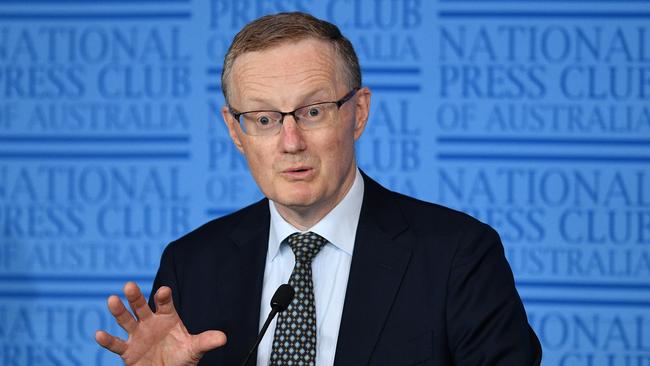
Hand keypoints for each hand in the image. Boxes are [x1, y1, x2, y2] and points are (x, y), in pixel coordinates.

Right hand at [95, 282, 226, 365]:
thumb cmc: (181, 357)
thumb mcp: (194, 349)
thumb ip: (206, 341)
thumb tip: (223, 337)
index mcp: (167, 318)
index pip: (165, 304)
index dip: (164, 297)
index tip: (164, 291)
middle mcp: (150, 322)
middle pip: (141, 307)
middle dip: (136, 297)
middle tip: (130, 285)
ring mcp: (137, 335)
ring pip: (126, 320)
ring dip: (119, 311)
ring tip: (112, 299)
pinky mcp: (127, 350)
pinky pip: (116, 344)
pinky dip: (107, 340)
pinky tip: (98, 333)